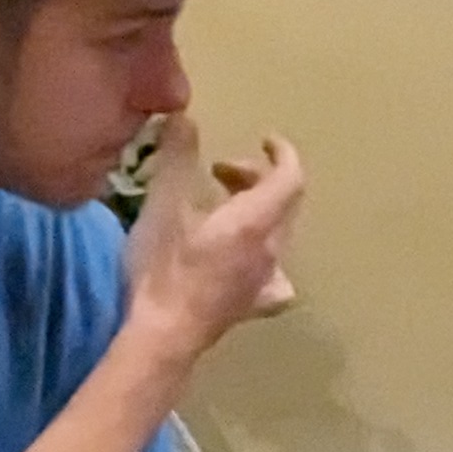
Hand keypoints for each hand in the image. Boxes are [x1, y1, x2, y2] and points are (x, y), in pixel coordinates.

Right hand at [123, 112, 305, 354]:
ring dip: (255, 211)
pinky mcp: (256, 304)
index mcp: (256, 222)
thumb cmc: (162, 268)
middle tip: (217, 172)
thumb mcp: (162, 206)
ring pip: (277, 234)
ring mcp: (268, 280)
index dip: (282, 154)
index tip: (265, 140)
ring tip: (220, 207)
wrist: (164, 334)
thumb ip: (175, 159)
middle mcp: (272, 250)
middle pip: (282, 202)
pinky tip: (246, 262)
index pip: (290, 178)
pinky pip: (274, 274)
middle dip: (255, 178)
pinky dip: (262, 255)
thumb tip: (183, 117)